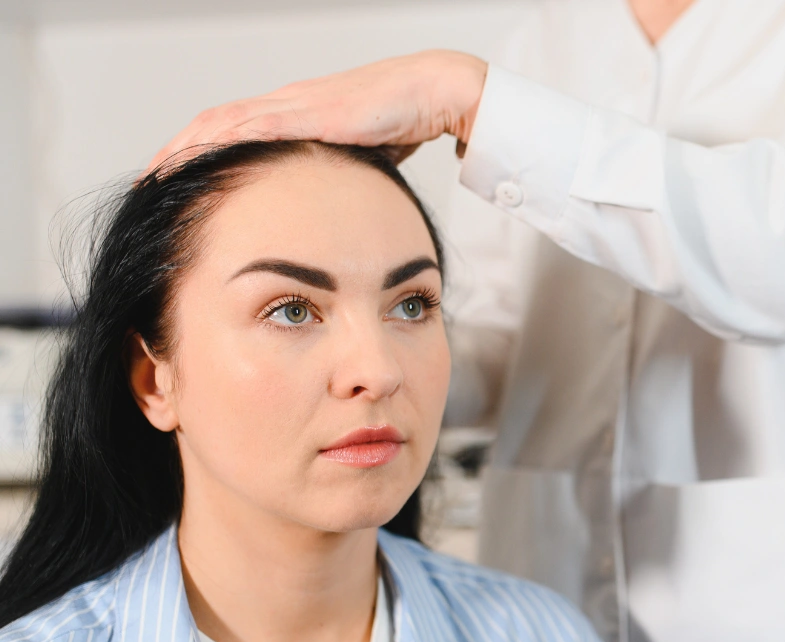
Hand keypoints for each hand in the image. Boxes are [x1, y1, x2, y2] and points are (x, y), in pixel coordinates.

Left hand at [147, 50, 487, 172]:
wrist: (433, 91)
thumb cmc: (406, 118)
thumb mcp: (362, 155)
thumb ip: (340, 173)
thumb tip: (332, 204)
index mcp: (296, 114)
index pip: (232, 131)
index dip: (198, 152)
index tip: (175, 178)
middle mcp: (287, 105)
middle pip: (214, 125)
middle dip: (176, 153)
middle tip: (147, 182)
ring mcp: (296, 106)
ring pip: (223, 124)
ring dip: (185, 149)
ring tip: (156, 176)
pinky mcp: (311, 112)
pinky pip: (254, 127)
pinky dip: (220, 142)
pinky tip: (198, 158)